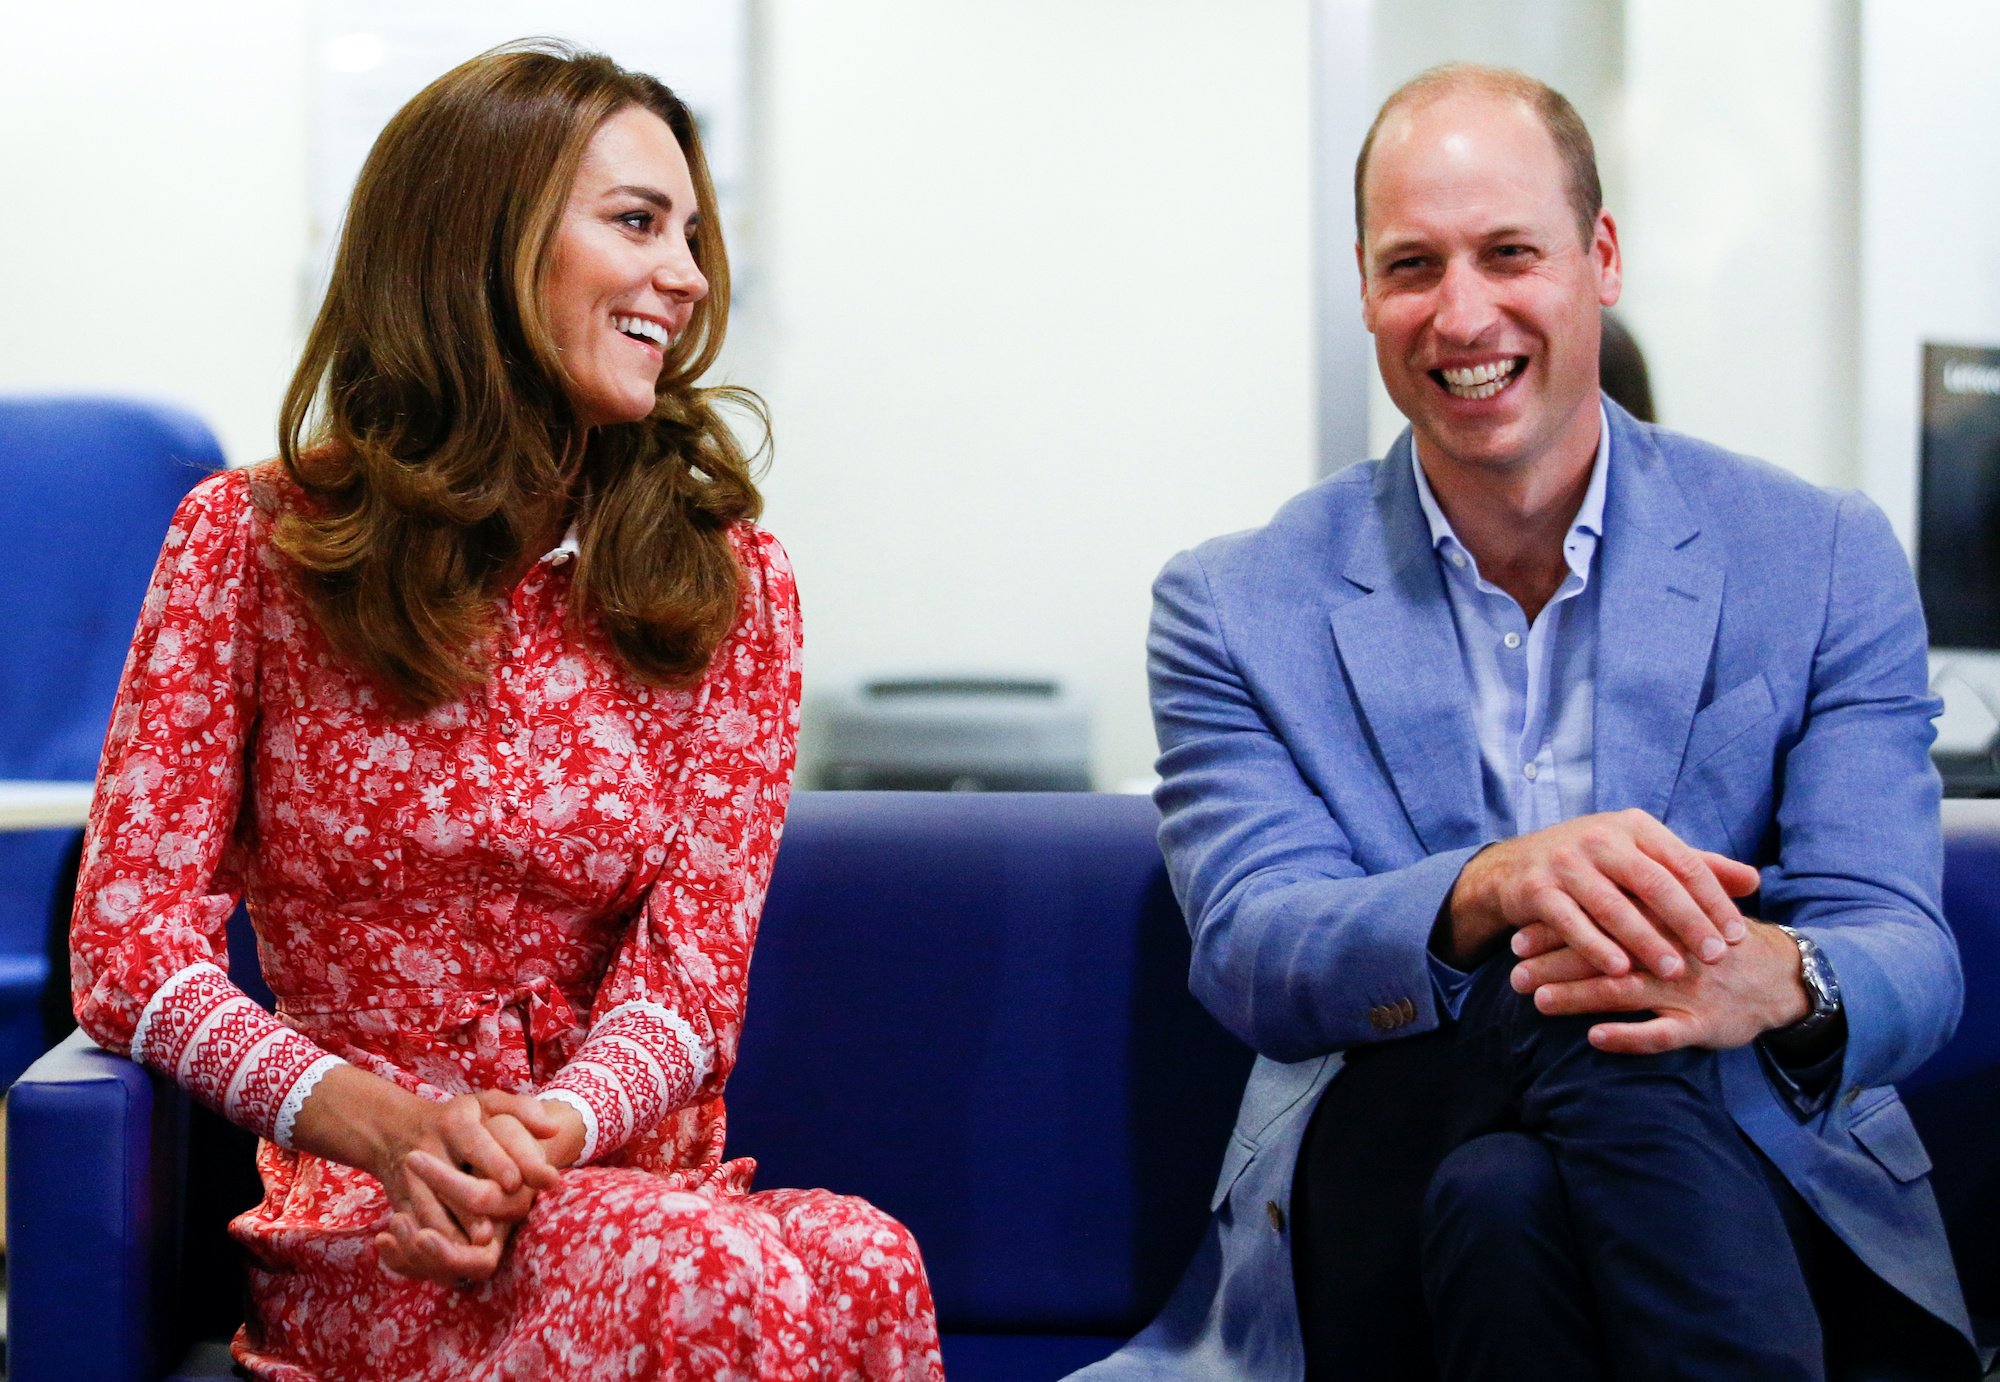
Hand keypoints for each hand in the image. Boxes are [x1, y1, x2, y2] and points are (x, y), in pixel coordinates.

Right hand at [371, 1090, 563, 1283]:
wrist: (397, 1129)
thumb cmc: (460, 1119)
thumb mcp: (489, 1103)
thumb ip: (524, 1110)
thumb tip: (553, 1130)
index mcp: (455, 1122)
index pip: (477, 1143)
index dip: (497, 1163)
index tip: (516, 1183)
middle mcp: (429, 1148)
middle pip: (450, 1182)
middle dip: (473, 1208)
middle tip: (494, 1231)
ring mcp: (410, 1178)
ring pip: (429, 1209)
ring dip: (451, 1232)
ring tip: (479, 1246)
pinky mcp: (401, 1201)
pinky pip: (415, 1226)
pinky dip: (434, 1242)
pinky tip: (457, 1256)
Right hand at [1445, 809, 1758, 978]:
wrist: (1514, 866)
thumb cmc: (1594, 864)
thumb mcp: (1642, 855)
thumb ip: (1695, 867)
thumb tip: (1753, 879)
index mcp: (1634, 826)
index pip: (1684, 863)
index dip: (1713, 900)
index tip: (1736, 935)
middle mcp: (1600, 838)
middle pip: (1654, 882)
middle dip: (1687, 921)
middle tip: (1713, 955)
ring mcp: (1565, 862)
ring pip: (1613, 905)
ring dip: (1645, 941)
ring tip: (1673, 970)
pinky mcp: (1537, 888)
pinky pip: (1571, 922)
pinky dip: (1596, 947)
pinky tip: (1619, 970)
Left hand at [1508, 918, 1810, 1053]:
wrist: (1781, 977)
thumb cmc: (1714, 941)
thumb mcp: (1684, 907)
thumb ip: (1637, 898)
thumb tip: (1578, 889)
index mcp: (1663, 918)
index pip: (1600, 917)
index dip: (1558, 928)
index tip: (1518, 938)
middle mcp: (1672, 951)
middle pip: (1604, 954)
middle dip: (1555, 964)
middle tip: (1514, 974)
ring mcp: (1688, 990)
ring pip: (1625, 991)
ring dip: (1579, 997)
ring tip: (1539, 1001)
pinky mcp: (1703, 1024)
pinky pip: (1664, 1034)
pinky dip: (1631, 1036)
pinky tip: (1597, 1038)